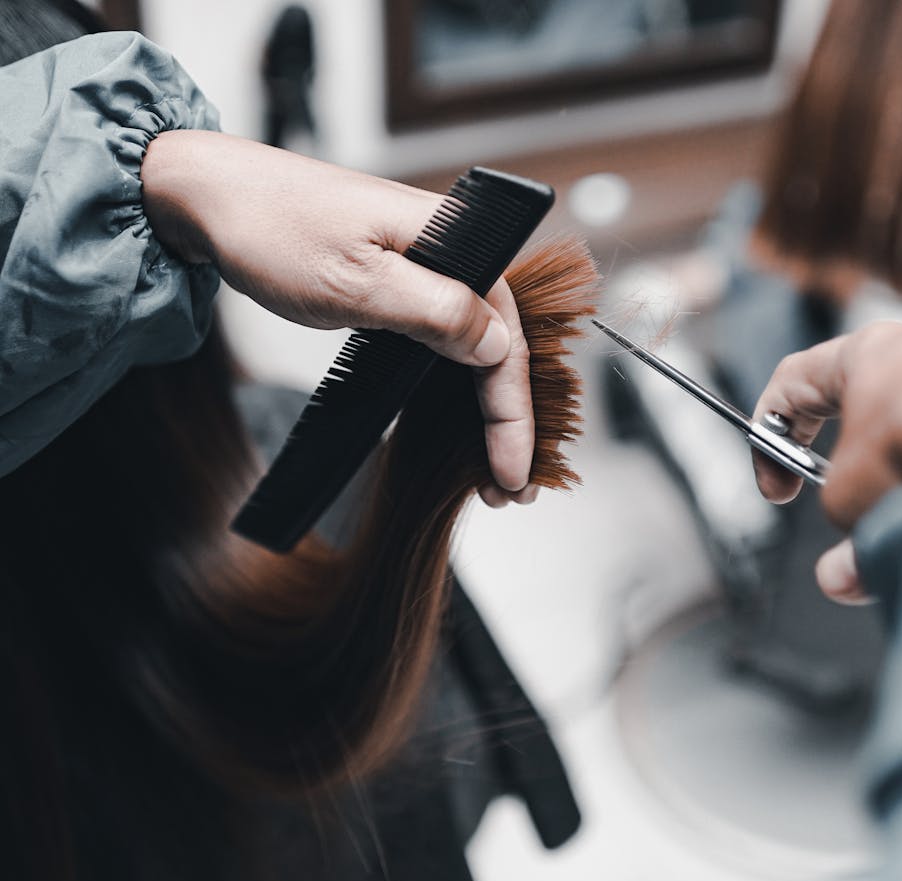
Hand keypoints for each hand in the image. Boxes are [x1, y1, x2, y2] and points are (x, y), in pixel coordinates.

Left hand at [141, 130, 534, 500]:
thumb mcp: (356, 283)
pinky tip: (457, 417)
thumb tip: (498, 347)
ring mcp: (428, 263)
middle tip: (507, 488)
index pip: (507, 338)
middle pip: (502, 345)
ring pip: (476, 345)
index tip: (512, 470)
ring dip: (486, 408)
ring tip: (489, 465)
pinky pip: (445, 335)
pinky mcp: (402, 278)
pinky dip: (455, 382)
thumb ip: (436, 313)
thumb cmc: (272, 227)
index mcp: (456, 238)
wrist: (210, 193)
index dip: (514, 413)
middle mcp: (453, 248)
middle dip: (508, 421)